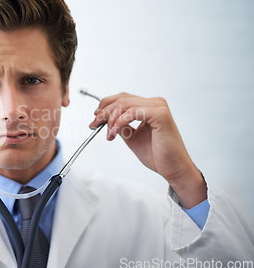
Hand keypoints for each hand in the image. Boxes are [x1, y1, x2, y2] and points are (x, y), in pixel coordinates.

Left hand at [89, 92, 206, 207]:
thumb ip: (121, 125)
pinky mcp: (160, 114)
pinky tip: (114, 133)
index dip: (105, 106)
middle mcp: (155, 103)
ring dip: (111, 119)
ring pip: (124, 105)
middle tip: (94, 125)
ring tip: (109, 134)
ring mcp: (159, 107)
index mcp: (149, 106)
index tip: (95, 118)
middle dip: (104, 112)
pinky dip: (119, 123)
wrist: (172, 169)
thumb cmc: (156, 155)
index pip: (122, 98)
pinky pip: (132, 113)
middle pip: (121, 99)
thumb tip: (104, 118)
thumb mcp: (132, 136)